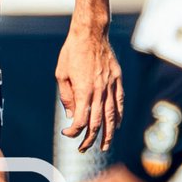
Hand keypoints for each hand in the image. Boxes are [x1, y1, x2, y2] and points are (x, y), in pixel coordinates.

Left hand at [56, 24, 123, 152]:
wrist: (91, 33)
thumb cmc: (72, 52)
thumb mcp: (61, 74)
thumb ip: (66, 96)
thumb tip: (71, 115)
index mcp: (83, 90)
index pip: (81, 120)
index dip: (74, 131)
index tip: (67, 133)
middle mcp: (99, 90)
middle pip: (98, 123)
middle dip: (90, 139)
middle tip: (84, 149)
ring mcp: (110, 85)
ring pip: (112, 116)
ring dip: (108, 134)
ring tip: (104, 146)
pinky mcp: (117, 80)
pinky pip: (120, 103)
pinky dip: (118, 116)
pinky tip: (116, 126)